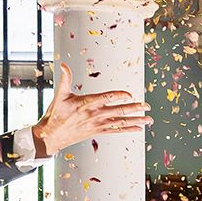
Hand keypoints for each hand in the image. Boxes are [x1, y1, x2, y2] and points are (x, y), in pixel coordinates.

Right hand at [30, 88, 147, 156]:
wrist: (52, 135)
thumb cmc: (56, 114)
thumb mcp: (60, 95)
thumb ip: (65, 79)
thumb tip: (64, 65)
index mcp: (87, 103)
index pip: (106, 98)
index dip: (119, 95)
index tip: (130, 94)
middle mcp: (95, 114)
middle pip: (119, 110)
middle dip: (135, 108)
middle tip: (147, 106)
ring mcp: (98, 124)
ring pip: (121, 122)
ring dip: (136, 120)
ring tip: (149, 119)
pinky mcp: (98, 131)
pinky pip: (116, 130)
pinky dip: (128, 129)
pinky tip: (138, 128)